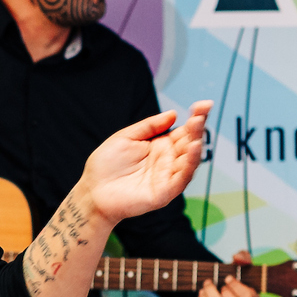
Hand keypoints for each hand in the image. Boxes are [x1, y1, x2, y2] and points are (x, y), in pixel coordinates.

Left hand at [80, 101, 210, 225]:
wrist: (92, 191)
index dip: (196, 117)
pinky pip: (181, 179)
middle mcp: (168, 161)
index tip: (204, 104)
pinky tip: (192, 149)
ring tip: (197, 127)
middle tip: (199, 114)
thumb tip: (173, 114)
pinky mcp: (164, 193)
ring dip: (196, 144)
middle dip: (197, 128)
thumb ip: (149, 126)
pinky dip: (189, 165)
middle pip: (189, 143)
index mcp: (160, 146)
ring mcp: (167, 177)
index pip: (184, 131)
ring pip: (190, 161)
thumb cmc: (106, 165)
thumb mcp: (126, 137)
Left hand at [197, 249, 257, 296]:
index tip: (228, 277)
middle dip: (227, 293)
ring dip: (211, 293)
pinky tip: (203, 291)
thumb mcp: (240, 263)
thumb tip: (238, 258)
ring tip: (208, 283)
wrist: (219, 284)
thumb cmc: (235, 275)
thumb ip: (244, 257)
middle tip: (221, 284)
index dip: (237, 287)